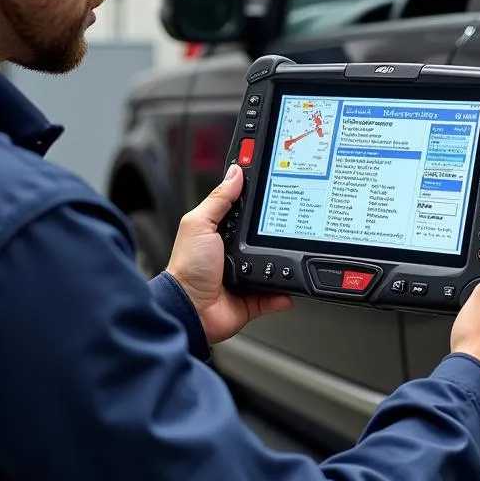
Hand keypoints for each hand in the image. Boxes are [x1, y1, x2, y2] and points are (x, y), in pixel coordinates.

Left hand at [166, 165, 292, 345]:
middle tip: (291, 220)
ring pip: (274, 265)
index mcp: (221, 233)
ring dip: (283, 262)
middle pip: (264, 236)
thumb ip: (218, 200)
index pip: (244, 210)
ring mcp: (244, 276)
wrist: (190, 308)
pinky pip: (275, 294)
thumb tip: (235, 172)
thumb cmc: (188, 267)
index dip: (258, 197)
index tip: (275, 181)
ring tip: (291, 251)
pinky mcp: (252, 298)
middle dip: (277, 231)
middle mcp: (234, 253)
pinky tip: (289, 286)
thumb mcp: (200, 224)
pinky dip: (284, 292)